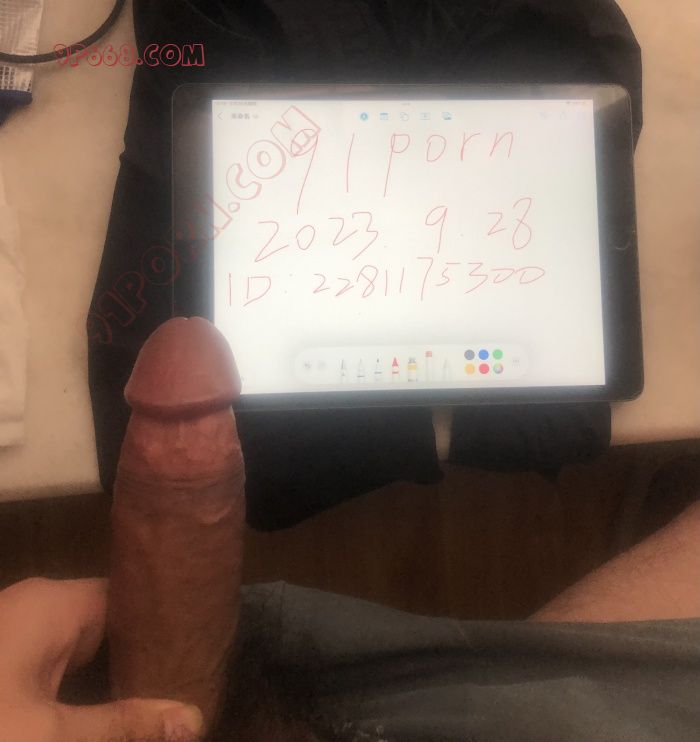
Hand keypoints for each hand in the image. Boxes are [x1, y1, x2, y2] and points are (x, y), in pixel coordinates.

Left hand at [0, 577, 203, 740]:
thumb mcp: (50, 734)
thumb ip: (123, 724)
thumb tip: (194, 720)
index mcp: (54, 603)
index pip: (130, 596)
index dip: (167, 618)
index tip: (205, 641)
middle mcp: (40, 607)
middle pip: (111, 623)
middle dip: (145, 652)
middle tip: (194, 675)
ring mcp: (18, 633)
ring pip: (87, 647)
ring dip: (117, 672)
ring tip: (170, 689)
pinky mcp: (6, 662)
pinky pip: (60, 663)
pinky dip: (87, 684)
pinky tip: (117, 701)